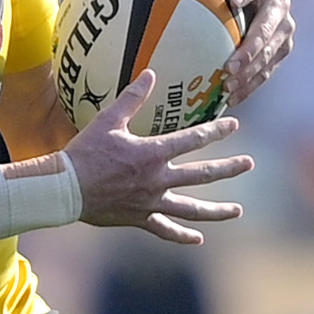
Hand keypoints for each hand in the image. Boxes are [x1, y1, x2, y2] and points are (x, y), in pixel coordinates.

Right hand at [63, 69, 253, 244]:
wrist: (64, 189)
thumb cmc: (84, 152)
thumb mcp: (108, 120)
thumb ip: (133, 98)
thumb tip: (150, 74)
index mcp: (153, 154)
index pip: (194, 139)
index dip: (216, 131)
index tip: (234, 125)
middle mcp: (158, 180)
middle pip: (202, 175)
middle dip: (229, 168)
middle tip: (249, 163)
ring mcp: (151, 202)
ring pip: (192, 209)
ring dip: (217, 210)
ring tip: (238, 211)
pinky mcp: (140, 219)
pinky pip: (166, 229)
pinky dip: (182, 235)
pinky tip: (198, 239)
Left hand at [219, 0, 294, 104]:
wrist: (244, 6)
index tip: (234, 1)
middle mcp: (280, 5)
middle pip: (268, 27)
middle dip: (252, 47)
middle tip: (230, 64)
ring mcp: (284, 30)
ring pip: (270, 53)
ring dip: (251, 71)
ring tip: (229, 85)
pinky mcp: (282, 51)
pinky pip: (267, 71)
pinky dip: (250, 86)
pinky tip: (230, 97)